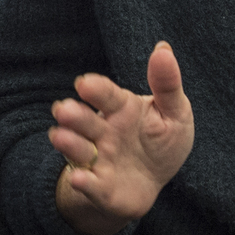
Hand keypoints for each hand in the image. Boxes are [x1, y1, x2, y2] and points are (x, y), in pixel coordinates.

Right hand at [48, 42, 193, 234]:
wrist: (153, 181)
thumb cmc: (161, 140)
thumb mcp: (174, 112)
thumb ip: (167, 84)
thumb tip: (163, 47)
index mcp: (121, 108)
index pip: (105, 95)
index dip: (95, 89)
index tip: (85, 84)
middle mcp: (103, 131)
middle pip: (84, 120)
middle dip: (73, 115)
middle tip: (64, 110)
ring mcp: (98, 158)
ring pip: (79, 149)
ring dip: (69, 143)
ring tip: (59, 137)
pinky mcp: (100, 186)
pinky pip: (89, 184)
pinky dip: (83, 182)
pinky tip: (79, 179)